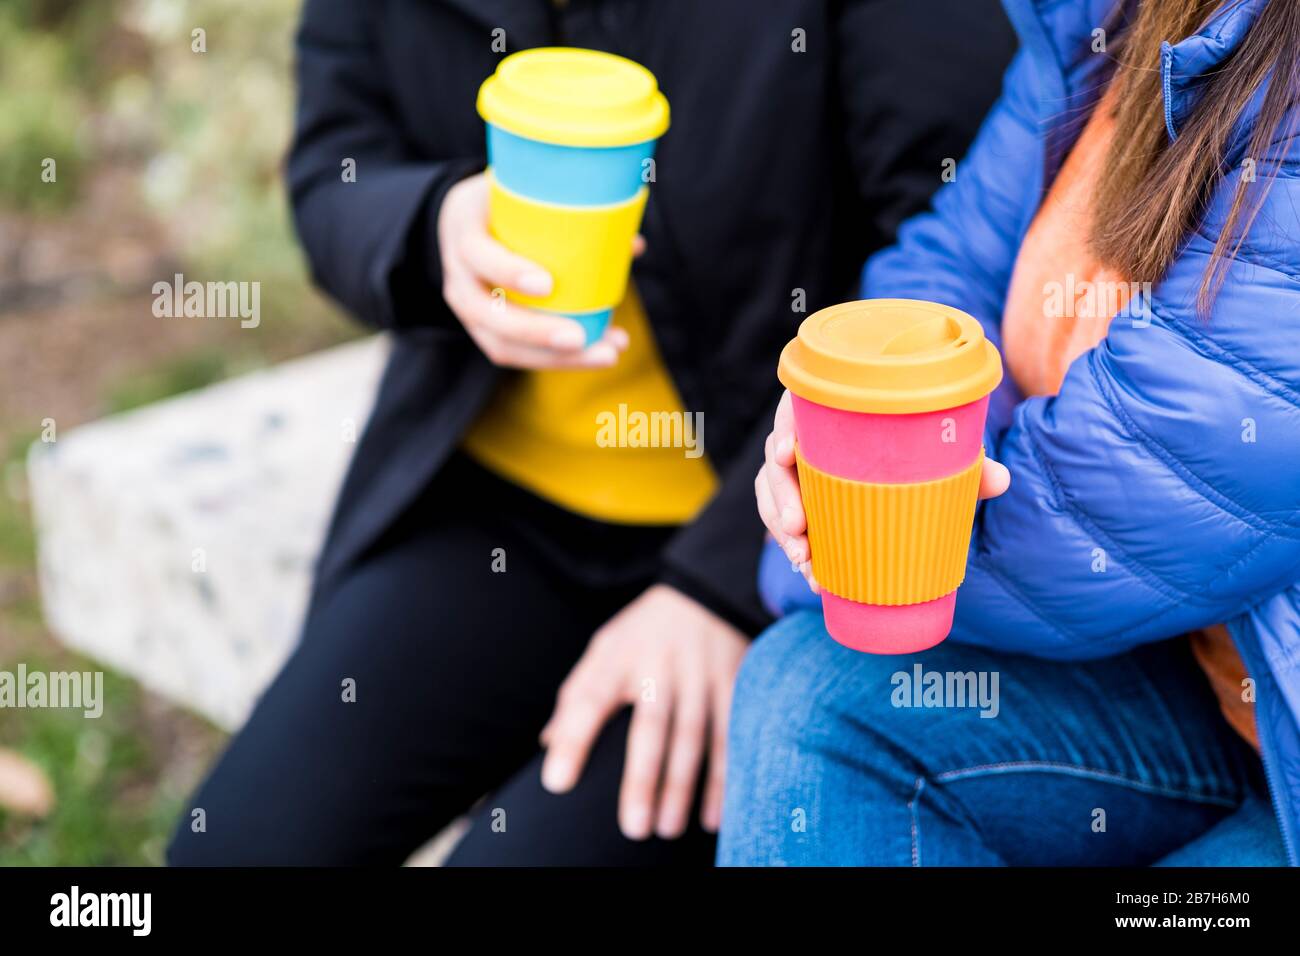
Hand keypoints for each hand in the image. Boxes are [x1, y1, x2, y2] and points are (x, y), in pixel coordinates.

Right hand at [437, 172, 636, 367]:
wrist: (462, 224)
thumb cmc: (504, 203)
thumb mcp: (521, 190)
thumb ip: (569, 209)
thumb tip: (633, 245)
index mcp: (464, 231)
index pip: (479, 255)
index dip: (509, 272)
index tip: (548, 284)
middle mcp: (458, 276)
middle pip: (489, 314)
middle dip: (538, 332)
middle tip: (583, 338)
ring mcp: (467, 309)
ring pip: (502, 345)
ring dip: (558, 358)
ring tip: (607, 354)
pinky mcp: (483, 330)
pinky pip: (514, 354)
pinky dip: (557, 359)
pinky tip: (595, 354)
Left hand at [539, 584, 747, 839]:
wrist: (707, 591)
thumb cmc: (643, 633)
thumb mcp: (604, 648)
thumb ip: (577, 693)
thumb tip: (547, 744)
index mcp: (619, 657)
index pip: (590, 698)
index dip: (574, 739)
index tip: (557, 783)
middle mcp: (660, 664)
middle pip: (651, 726)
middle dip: (642, 779)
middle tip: (634, 828)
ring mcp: (700, 674)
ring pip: (694, 736)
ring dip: (683, 786)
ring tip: (668, 828)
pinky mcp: (734, 682)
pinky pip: (731, 735)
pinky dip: (725, 779)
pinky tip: (715, 816)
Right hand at [756, 389, 1011, 590]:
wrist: (904, 465)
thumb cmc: (915, 444)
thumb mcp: (936, 449)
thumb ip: (964, 463)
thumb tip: (1000, 481)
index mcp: (829, 408)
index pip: (794, 410)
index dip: (784, 430)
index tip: (786, 453)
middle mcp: (804, 434)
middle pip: (775, 461)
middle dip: (781, 497)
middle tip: (800, 528)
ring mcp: (794, 468)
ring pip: (771, 494)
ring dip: (781, 528)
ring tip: (803, 560)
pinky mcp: (795, 497)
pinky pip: (781, 519)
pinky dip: (791, 545)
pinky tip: (808, 570)